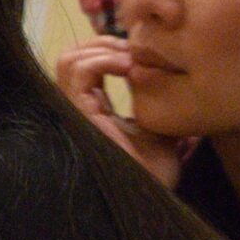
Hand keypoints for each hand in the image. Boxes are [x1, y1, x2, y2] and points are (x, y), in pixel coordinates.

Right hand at [53, 39, 185, 187]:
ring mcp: (74, 112)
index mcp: (92, 110)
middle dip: (102, 43)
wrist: (150, 197)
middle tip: (133, 49)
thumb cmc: (155, 170)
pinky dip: (103, 60)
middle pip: (70, 57)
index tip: (138, 52)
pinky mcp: (78, 115)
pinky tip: (128, 67)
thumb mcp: (159, 126)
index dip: (107, 49)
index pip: (84, 65)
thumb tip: (171, 76)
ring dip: (102, 49)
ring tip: (131, 58)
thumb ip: (156, 101)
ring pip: (68, 59)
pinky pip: (79, 72)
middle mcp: (77, 109)